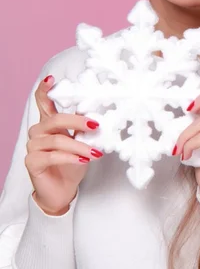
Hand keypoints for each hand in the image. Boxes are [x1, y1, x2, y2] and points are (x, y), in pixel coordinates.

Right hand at [25, 75, 102, 214]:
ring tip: (96, 152)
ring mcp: (33, 146)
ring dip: (79, 145)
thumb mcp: (82, 142)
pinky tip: (83, 160)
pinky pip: (51, 156)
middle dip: (78, 121)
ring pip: (57, 140)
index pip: (43, 101)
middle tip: (97, 126)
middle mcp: (38, 131)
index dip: (46, 89)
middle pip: (55, 119)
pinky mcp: (32, 162)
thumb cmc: (73, 163)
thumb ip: (85, 128)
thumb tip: (99, 115)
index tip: (52, 78)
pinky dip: (70, 157)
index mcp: (49, 122)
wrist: (63, 190)